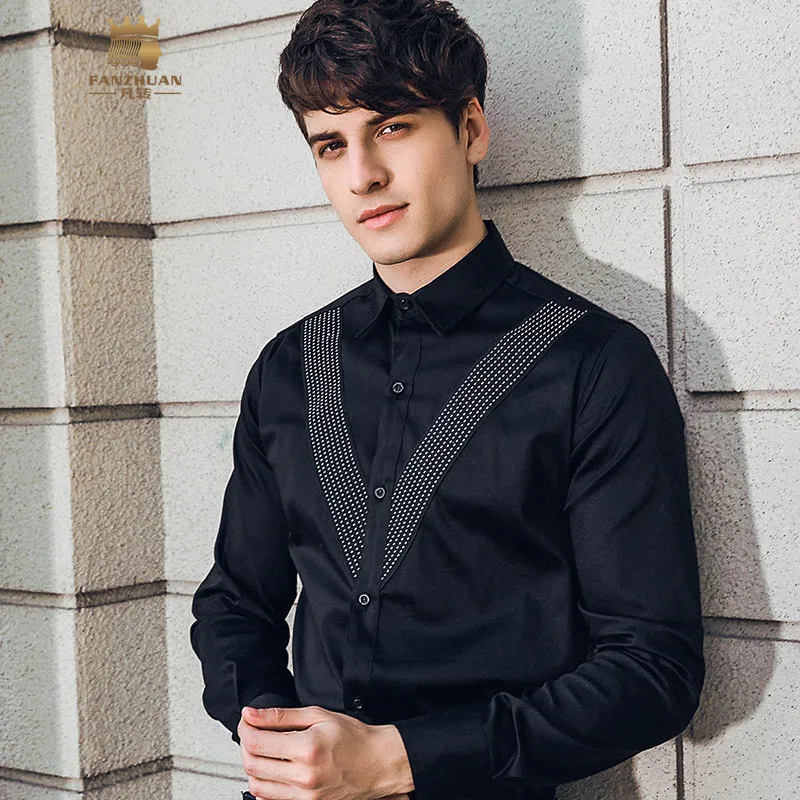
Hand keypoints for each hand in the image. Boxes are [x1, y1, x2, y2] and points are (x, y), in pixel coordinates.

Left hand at [237, 705, 413, 799]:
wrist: (377, 763)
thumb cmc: (353, 738)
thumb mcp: (318, 716)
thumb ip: (281, 716)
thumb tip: (252, 714)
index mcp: (307, 749)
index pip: (257, 743)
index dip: (246, 729)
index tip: (247, 720)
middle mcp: (303, 777)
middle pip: (252, 764)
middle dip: (246, 745)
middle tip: (252, 731)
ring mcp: (304, 797)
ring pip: (257, 785)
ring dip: (252, 765)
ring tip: (262, 749)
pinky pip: (269, 799)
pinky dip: (263, 783)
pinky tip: (271, 767)